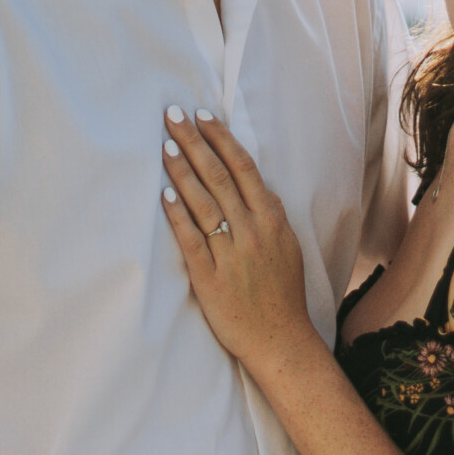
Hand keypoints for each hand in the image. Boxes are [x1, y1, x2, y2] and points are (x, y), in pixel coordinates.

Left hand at [159, 108, 317, 373]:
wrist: (280, 340)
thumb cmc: (282, 292)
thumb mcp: (288, 246)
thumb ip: (273, 214)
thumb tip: (261, 187)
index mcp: (272, 220)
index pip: (243, 168)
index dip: (221, 138)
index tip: (202, 115)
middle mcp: (252, 231)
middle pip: (218, 177)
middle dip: (194, 142)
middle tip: (172, 114)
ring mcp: (231, 254)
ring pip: (203, 203)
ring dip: (182, 170)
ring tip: (164, 144)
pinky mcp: (210, 278)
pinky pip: (191, 240)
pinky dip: (178, 215)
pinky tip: (164, 193)